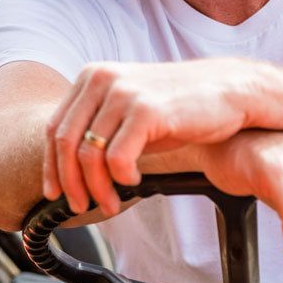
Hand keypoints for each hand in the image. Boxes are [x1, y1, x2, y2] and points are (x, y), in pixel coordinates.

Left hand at [43, 58, 253, 214]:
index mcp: (93, 76)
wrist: (230, 91)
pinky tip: (134, 182)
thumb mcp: (132, 109)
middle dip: (70, 183)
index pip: (55, 127)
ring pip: (89, 154)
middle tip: (81, 206)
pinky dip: (121, 179)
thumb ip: (101, 127)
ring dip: (97, 188)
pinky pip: (118, 158)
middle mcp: (103, 78)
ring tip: (112, 203)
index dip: (51, 166)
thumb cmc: (181, 105)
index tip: (55, 193)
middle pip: (66, 142)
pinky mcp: (146, 109)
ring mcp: (124, 91)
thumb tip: (70, 169)